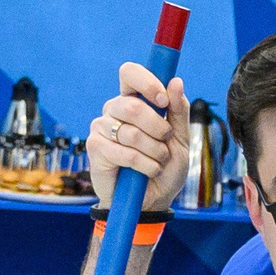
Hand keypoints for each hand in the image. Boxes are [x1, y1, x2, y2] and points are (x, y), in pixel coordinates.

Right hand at [91, 62, 189, 212]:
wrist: (153, 200)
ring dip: (155, 152)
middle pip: (133, 106)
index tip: (163, 101)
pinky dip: (146, 165)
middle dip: (159, 129)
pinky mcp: (96, 148)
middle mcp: (114, 110)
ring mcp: (102, 128)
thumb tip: (175, 81)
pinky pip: (126, 153)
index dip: (147, 83)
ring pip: (131, 132)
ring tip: (158, 162)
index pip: (130, 73)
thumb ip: (179, 111)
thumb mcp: (180, 139)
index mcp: (133, 101)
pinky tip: (147, 172)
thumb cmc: (164, 167)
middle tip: (165, 142)